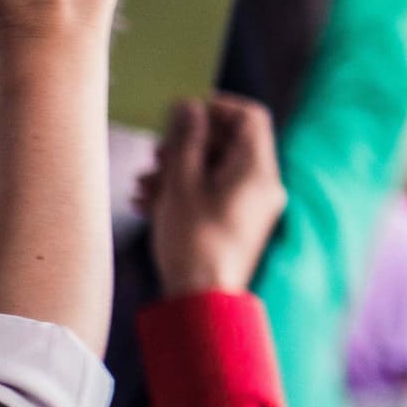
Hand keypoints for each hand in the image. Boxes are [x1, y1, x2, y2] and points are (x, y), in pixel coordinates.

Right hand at [147, 97, 286, 296]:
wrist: (201, 300)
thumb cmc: (193, 240)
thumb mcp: (181, 182)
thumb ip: (186, 139)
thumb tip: (189, 107)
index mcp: (258, 170)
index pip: (249, 116)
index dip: (215, 107)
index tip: (181, 115)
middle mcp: (263, 186)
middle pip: (229, 143)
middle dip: (188, 144)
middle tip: (155, 155)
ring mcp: (253, 207)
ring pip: (216, 171)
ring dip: (178, 170)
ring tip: (143, 185)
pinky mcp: (238, 225)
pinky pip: (214, 195)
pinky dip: (185, 192)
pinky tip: (148, 203)